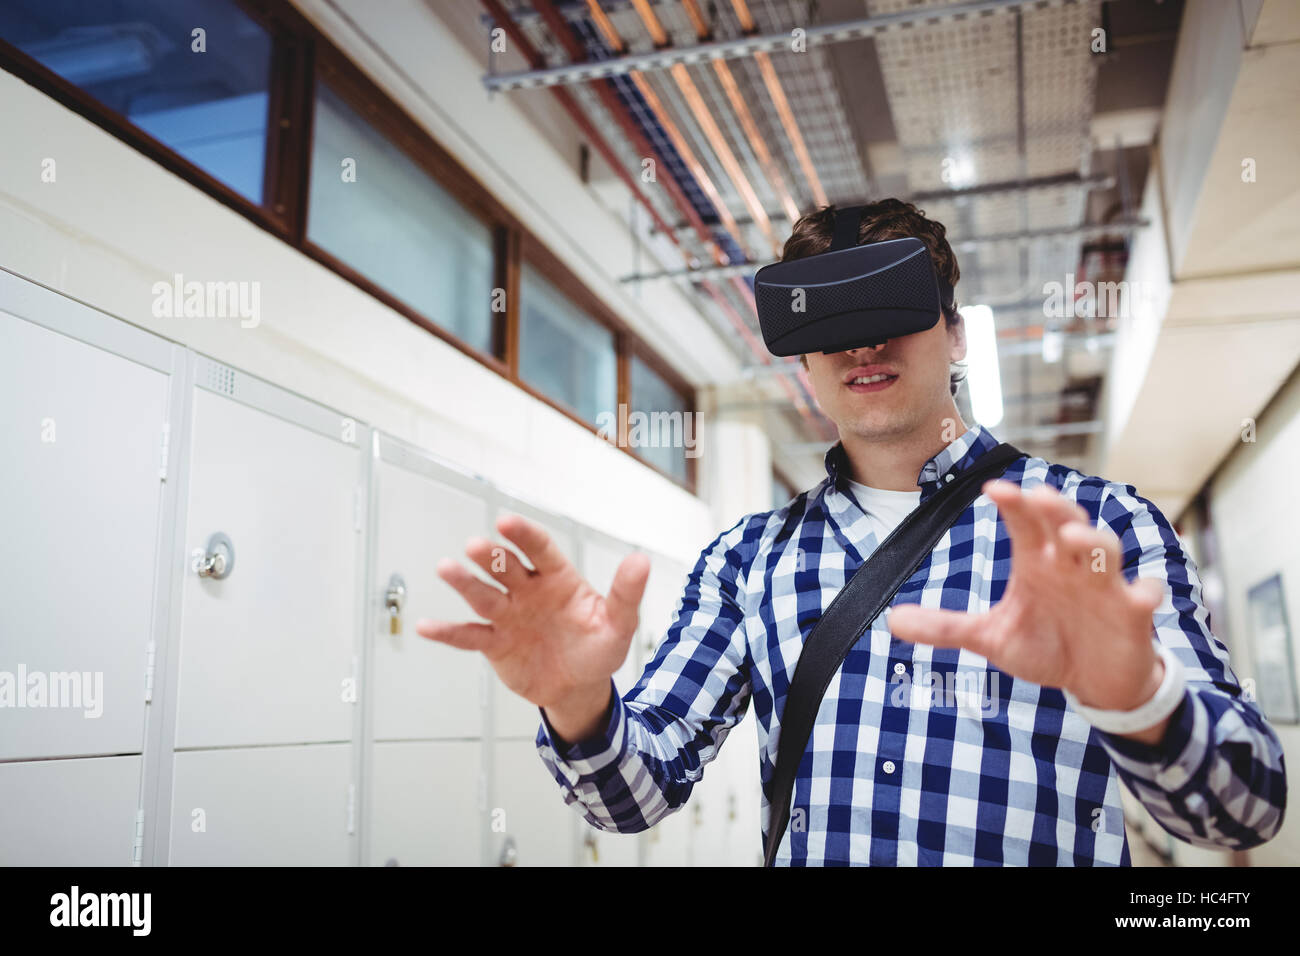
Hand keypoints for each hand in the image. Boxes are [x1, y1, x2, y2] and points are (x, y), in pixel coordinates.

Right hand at [415, 513, 649, 712]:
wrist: (580, 688)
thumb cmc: (598, 648)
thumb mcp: (619, 623)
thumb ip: (626, 593)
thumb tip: (641, 560)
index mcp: (557, 579)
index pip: (539, 549)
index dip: (523, 535)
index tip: (506, 522)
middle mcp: (527, 591)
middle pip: (505, 568)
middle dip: (491, 557)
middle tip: (476, 546)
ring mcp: (508, 616)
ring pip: (483, 596)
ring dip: (464, 583)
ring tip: (445, 568)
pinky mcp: (494, 643)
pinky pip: (468, 636)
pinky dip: (447, 633)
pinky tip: (426, 627)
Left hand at [889, 481, 1167, 737]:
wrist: (1095, 684)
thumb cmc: (1047, 648)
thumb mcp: (993, 640)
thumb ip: (948, 628)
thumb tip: (892, 621)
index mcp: (1038, 564)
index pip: (1026, 524)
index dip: (1014, 504)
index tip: (993, 488)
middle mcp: (1072, 567)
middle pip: (1068, 524)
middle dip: (1057, 510)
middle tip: (1039, 497)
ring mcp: (1105, 588)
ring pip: (1107, 551)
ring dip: (1096, 542)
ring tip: (1076, 540)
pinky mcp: (1132, 615)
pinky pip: (1145, 596)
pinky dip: (1147, 593)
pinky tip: (1142, 594)